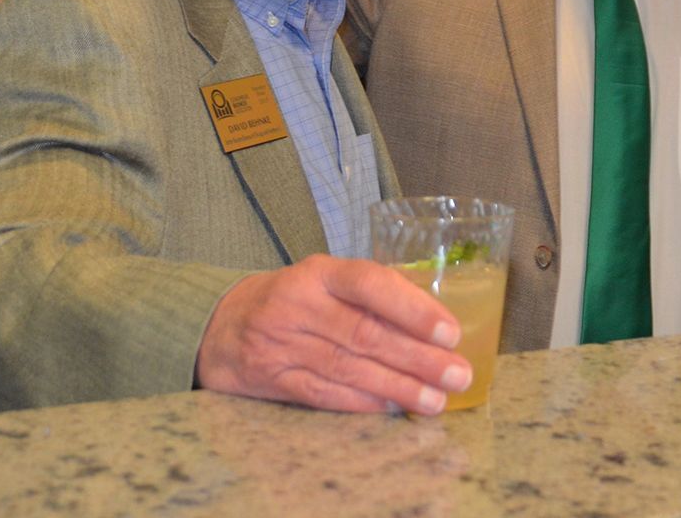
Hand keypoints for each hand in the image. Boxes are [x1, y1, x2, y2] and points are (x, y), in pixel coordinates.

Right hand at [195, 255, 469, 414]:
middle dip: (418, 358)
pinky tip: (393, 407)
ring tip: (436, 399)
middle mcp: (299, 305)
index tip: (450, 332)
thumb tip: (436, 322)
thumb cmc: (295, 298)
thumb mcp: (326, 280)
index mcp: (319, 273)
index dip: (412, 309)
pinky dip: (363, 402)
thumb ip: (371, 293)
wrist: (223, 327)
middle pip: (365, 333)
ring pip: (349, 368)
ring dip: (398, 387)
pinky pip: (325, 394)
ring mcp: (282, 344)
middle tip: (457, 374)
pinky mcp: (275, 379)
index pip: (369, 283)